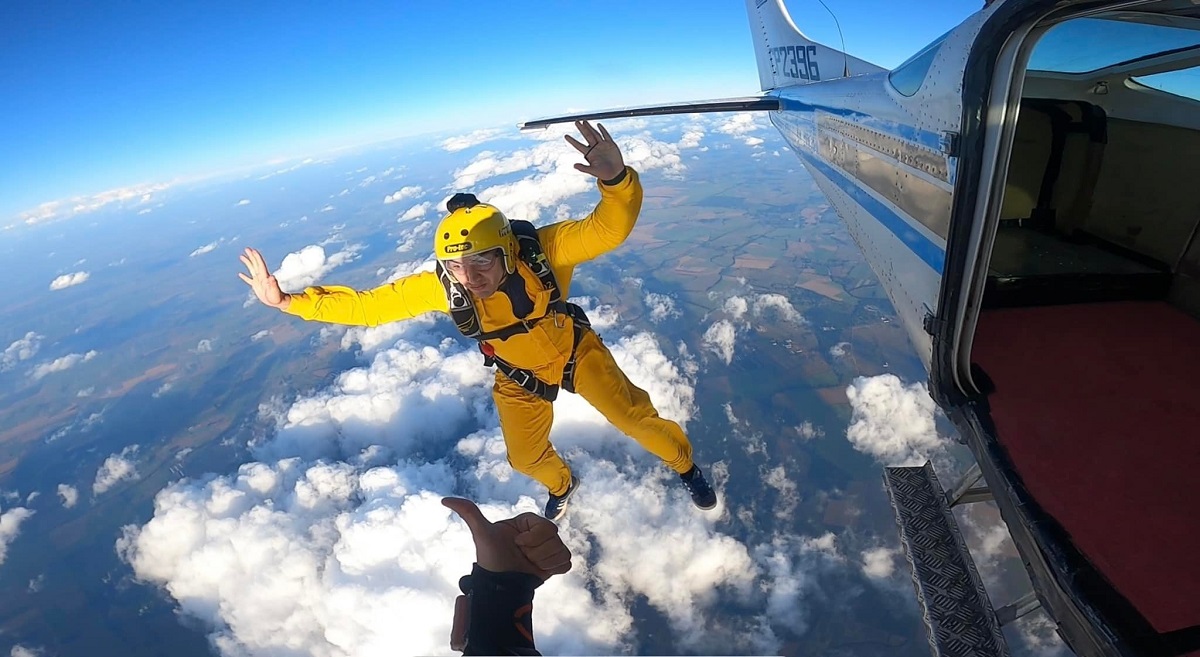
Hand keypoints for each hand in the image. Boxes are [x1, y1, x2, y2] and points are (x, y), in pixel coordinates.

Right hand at [238, 247, 288, 308]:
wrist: (278, 301)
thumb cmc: (277, 297)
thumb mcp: (275, 291)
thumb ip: (273, 284)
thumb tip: (271, 277)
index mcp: (265, 276)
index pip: (260, 264)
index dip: (257, 257)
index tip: (253, 250)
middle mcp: (261, 276)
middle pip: (255, 264)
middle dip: (251, 256)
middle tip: (247, 248)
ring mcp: (258, 281)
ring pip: (252, 269)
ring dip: (247, 262)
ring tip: (241, 256)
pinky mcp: (256, 286)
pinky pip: (249, 280)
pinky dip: (245, 277)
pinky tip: (240, 274)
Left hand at [442, 497, 571, 579]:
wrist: (501, 584)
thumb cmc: (491, 557)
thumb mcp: (482, 533)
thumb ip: (469, 512)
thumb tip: (444, 499)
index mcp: (527, 522)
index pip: (546, 526)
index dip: (532, 539)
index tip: (517, 544)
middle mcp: (540, 532)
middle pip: (555, 538)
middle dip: (537, 552)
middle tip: (522, 556)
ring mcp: (549, 547)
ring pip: (562, 550)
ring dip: (544, 561)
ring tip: (529, 564)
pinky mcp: (555, 562)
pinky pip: (566, 562)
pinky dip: (554, 568)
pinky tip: (539, 570)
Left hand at [565, 120, 624, 181]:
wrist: (615, 173)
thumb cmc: (603, 173)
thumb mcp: (593, 171)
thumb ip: (584, 168)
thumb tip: (574, 165)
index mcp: (589, 154)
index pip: (578, 146)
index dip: (572, 141)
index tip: (565, 136)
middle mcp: (595, 148)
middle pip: (587, 136)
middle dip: (582, 129)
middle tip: (576, 122)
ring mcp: (602, 145)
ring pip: (595, 134)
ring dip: (590, 128)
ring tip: (584, 121)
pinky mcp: (610, 144)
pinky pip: (606, 135)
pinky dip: (602, 130)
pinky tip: (598, 125)